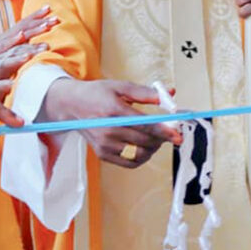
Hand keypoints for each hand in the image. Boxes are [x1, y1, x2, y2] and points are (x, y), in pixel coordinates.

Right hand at [0, 5, 57, 83]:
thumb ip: (11, 51)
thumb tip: (24, 49)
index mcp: (6, 39)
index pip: (24, 25)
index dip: (37, 18)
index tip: (51, 11)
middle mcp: (3, 39)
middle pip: (24, 26)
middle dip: (41, 19)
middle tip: (56, 15)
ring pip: (19, 35)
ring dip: (34, 29)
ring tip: (48, 25)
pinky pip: (5, 47)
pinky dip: (14, 40)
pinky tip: (22, 36)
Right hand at [0, 42, 47, 101]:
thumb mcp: (11, 80)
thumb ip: (22, 71)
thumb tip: (44, 66)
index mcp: (2, 63)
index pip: (18, 50)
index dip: (32, 46)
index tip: (47, 45)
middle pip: (12, 54)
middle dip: (28, 49)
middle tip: (45, 46)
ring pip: (2, 66)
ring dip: (15, 60)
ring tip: (28, 57)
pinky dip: (3, 85)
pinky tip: (12, 84)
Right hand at [44, 78, 181, 168]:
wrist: (72, 106)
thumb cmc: (98, 93)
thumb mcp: (121, 86)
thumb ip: (146, 93)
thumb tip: (170, 94)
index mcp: (113, 110)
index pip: (144, 125)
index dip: (164, 131)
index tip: (178, 134)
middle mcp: (108, 130)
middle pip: (145, 140)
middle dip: (163, 138)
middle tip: (170, 131)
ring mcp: (104, 144)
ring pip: (140, 153)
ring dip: (154, 147)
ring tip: (156, 138)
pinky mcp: (103, 154)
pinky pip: (130, 162)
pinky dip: (142, 157)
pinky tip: (145, 147)